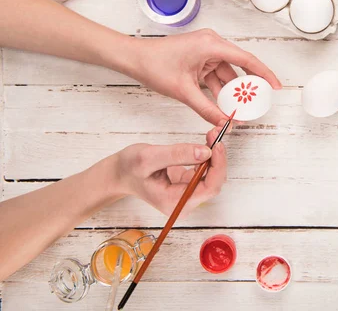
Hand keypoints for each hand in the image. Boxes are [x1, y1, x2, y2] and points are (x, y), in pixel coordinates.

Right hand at [113, 126, 227, 216]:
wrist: (120, 174)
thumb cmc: (129, 167)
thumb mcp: (149, 157)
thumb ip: (177, 155)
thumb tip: (206, 152)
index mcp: (174, 202)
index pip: (208, 188)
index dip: (217, 165)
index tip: (217, 144)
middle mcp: (184, 203)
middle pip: (213, 183)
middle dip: (218, 158)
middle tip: (215, 134)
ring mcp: (187, 195)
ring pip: (212, 177)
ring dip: (215, 156)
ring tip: (212, 135)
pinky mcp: (188, 186)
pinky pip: (205, 173)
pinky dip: (209, 157)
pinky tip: (207, 143)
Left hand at [129, 29, 281, 124]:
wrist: (133, 58)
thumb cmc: (154, 64)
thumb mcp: (183, 91)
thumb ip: (206, 108)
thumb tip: (223, 121)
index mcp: (211, 45)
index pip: (246, 60)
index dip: (264, 74)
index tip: (275, 86)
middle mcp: (212, 44)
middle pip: (239, 67)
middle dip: (246, 88)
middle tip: (256, 104)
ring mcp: (206, 52)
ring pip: (227, 74)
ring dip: (231, 92)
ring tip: (238, 110)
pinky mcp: (199, 59)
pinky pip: (216, 76)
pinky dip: (219, 90)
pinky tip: (223, 106)